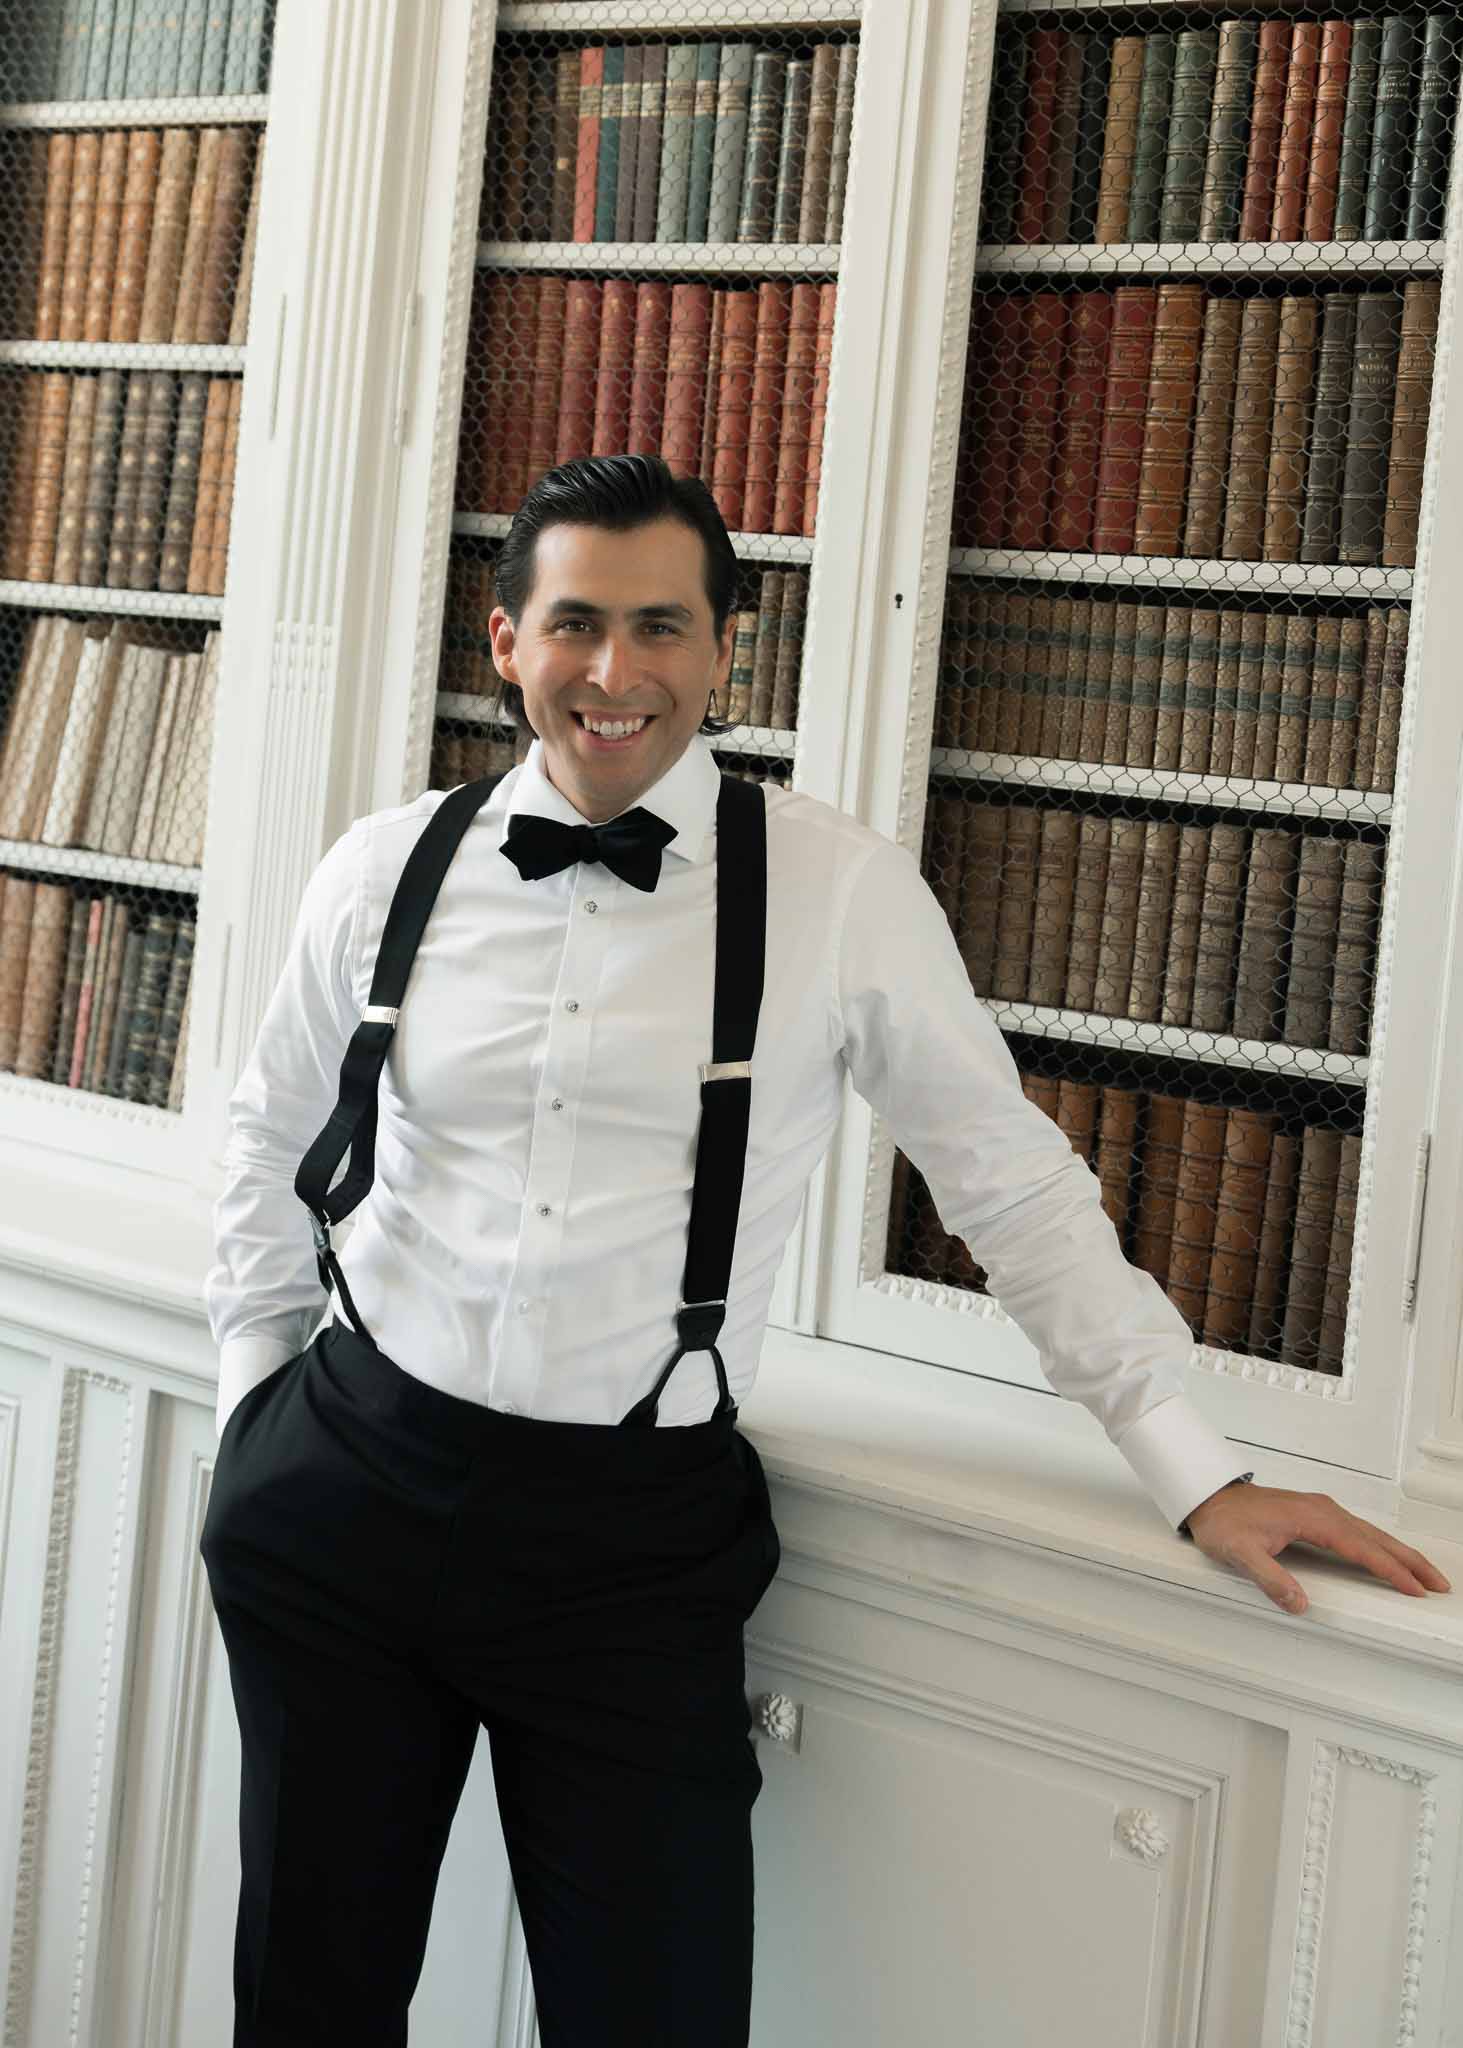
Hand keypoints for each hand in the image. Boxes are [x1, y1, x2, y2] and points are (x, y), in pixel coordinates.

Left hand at [1185, 1482, 1452, 1615]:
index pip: (1361, 1548)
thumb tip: (1299, 1603)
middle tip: (1438, 1584)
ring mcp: (1321, 1510)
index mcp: (1312, 1518)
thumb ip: (1270, 1578)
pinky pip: (1358, 1531)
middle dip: (1410, 1561)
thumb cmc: (1223, 1522)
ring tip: (1423, 1574)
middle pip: (1376, 1538)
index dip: (1390, 1570)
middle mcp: (1323, 1510)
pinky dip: (1379, 1546)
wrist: (1208, 1497)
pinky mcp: (1316, 1514)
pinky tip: (1386, 1557)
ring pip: (1371, 1533)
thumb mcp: (1240, 1554)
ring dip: (1399, 1554)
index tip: (1413, 1589)